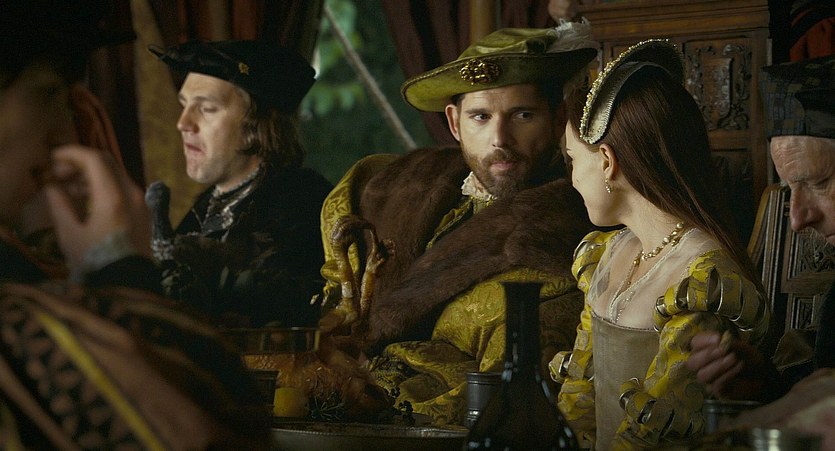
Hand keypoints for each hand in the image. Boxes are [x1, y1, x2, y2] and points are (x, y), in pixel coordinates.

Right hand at [43, 145, 150, 271]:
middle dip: (81, 163)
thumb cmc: (97, 262)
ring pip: (116, 175)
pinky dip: (105, 187)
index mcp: (114, 196)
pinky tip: (87, 201)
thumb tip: (52, 187)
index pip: (95, 159)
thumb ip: (60, 205)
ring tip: (69, 191)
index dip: (72, 153)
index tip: (54, 158)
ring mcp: (142, 203)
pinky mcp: (144, 213)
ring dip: (92, 175)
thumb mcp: (71, 235)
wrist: (130, 285)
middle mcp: (133, 194)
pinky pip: (124, 189)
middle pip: (108, 163)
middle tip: (59, 174)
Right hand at [687, 330, 769, 399]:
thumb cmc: (748, 359)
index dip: (703, 341)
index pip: (694, 343)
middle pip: (692, 362)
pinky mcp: (716, 391)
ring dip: (718, 366)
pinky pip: (715, 385)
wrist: (761, 376)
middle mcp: (702, 365)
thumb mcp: (741, 347)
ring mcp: (708, 379)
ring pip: (702, 375)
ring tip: (733, 359)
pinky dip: (727, 375)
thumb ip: (729, 343)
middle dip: (707, 355)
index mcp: (704, 350)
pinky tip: (738, 367)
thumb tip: (720, 340)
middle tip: (723, 351)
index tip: (718, 338)